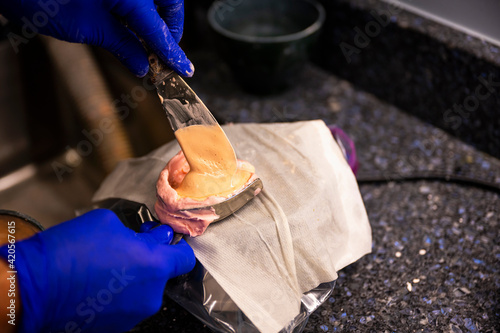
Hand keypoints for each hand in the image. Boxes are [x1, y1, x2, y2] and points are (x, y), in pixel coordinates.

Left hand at [0, 0, 193, 76]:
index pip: (159, 29)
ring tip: (148, 41)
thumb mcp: (87, 29)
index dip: (173, 52)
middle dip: (170, 27)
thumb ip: (122, 46)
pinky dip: (141, 8)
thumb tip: (144, 65)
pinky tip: (134, 24)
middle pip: (169, 3)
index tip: (184, 68)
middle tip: (164, 51)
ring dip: (157, 17)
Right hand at [0, 209, 194, 332]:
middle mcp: (150, 295)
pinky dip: (117, 295)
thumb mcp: (109, 223)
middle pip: (161, 274)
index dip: (176, 245)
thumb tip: (153, 238)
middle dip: (148, 260)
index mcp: (155, 266)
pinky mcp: (116, 327)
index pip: (185, 258)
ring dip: (131, 278)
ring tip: (103, 267)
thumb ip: (141, 233)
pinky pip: (125, 305)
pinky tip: (95, 284)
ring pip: (142, 290)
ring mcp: (133, 314)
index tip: (164, 239)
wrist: (32, 289)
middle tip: (124, 248)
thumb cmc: (69, 252)